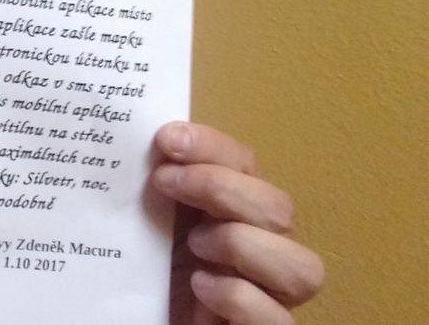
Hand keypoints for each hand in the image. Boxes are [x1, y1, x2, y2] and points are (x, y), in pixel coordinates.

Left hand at [151, 121, 323, 323]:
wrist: (144, 315)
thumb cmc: (150, 269)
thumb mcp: (148, 218)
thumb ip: (159, 184)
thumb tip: (146, 141)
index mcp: (236, 211)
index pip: (245, 164)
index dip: (212, 146)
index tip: (166, 139)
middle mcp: (264, 250)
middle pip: (279, 209)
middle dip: (220, 187)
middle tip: (164, 184)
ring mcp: (271, 297)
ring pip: (302, 268)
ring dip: (241, 245)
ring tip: (194, 245)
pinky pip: (277, 319)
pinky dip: (238, 296)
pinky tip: (201, 285)